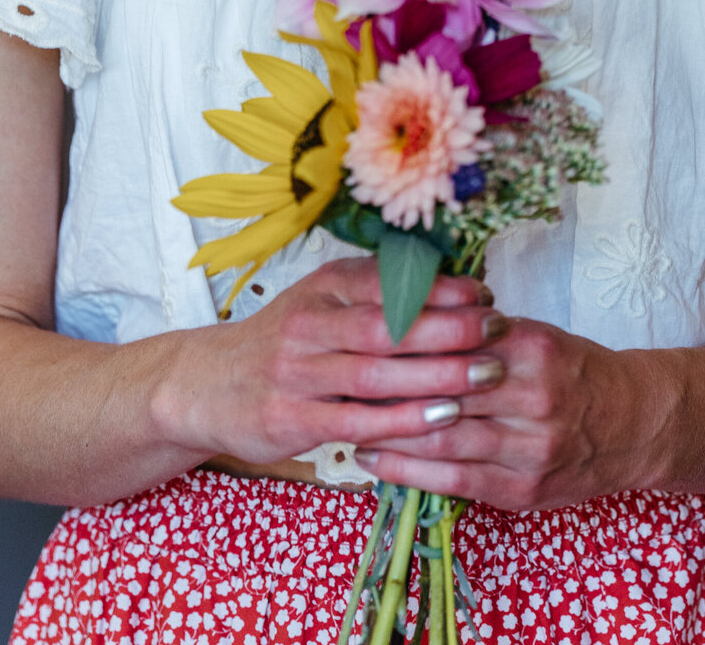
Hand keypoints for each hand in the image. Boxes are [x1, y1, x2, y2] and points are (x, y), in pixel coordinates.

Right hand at [155, 258, 511, 468]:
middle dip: (449, 328)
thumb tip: (452, 289)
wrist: (205, 385)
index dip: (440, 288)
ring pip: (376, 374)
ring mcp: (297, 373)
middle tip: (498, 331)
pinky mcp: (291, 418)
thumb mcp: (320, 304)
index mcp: (322, 289)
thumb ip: (372, 297)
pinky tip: (442, 420)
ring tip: (485, 375)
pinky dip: (403, 421)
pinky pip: (357, 420)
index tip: (486, 294)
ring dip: (436, 376)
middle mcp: (309, 324)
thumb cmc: (282, 343)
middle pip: (388, 326)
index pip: (388, 282)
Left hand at [351, 314, 640, 509]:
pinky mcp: (523, 491)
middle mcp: (532, 398)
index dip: (401, 342)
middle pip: (442, 390)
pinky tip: (373, 459)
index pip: (452, 343)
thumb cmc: (573, 371)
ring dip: (387, 431)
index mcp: (532, 348)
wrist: (632, 425)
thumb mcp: (535, 335)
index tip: (356, 336)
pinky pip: (453, 481)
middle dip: (385, 386)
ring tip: (344, 419)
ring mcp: (529, 450)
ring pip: (442, 440)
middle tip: (337, 377)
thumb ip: (479, 331)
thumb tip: (411, 313)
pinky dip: (408, 471)